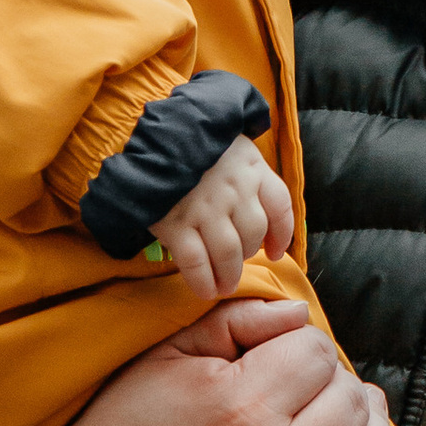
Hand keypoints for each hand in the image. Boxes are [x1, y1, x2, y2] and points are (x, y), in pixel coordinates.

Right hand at [32, 296, 416, 425]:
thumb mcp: (160, 363)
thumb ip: (235, 325)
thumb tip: (301, 317)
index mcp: (237, 406)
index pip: (316, 352)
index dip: (301, 349)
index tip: (281, 363)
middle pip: (352, 401)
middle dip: (336, 387)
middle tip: (309, 395)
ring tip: (346, 425)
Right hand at [152, 140, 294, 300]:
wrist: (144, 135)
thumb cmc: (189, 143)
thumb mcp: (227, 145)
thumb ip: (246, 172)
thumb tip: (259, 213)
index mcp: (251, 166)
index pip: (280, 206)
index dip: (282, 235)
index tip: (275, 253)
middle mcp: (234, 188)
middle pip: (253, 234)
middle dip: (248, 257)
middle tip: (237, 267)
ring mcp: (205, 207)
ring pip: (228, 252)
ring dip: (228, 275)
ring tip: (224, 286)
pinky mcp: (175, 223)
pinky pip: (196, 261)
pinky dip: (202, 281)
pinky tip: (205, 290)